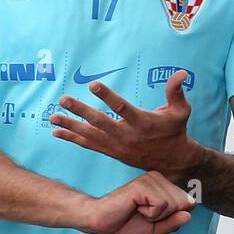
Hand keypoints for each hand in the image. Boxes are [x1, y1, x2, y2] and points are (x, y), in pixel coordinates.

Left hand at [49, 71, 202, 181]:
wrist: (171, 161)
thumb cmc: (175, 131)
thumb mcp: (181, 111)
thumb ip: (176, 92)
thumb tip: (181, 72)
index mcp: (142, 123)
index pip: (122, 108)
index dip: (108, 96)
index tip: (93, 85)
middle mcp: (127, 135)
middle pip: (100, 122)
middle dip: (80, 111)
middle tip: (63, 99)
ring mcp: (116, 145)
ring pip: (90, 135)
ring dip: (70, 126)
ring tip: (52, 117)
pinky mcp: (110, 151)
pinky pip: (88, 145)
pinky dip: (72, 138)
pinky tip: (56, 132)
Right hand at [77, 170, 195, 233]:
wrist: (100, 222)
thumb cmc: (124, 224)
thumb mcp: (155, 229)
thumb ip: (173, 223)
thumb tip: (189, 215)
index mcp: (163, 186)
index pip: (189, 203)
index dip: (173, 218)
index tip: (152, 217)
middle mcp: (158, 178)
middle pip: (185, 203)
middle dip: (166, 217)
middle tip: (144, 215)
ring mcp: (150, 179)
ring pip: (174, 204)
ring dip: (157, 216)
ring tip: (139, 211)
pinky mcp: (142, 184)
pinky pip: (162, 204)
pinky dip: (151, 214)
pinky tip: (136, 208)